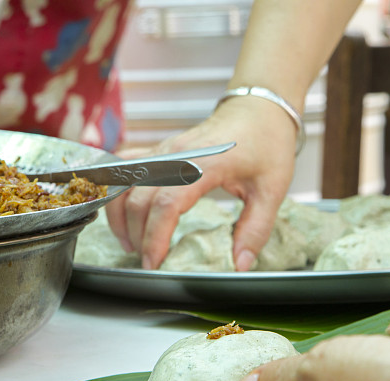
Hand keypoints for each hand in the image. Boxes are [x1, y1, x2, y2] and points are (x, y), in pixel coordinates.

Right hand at [105, 95, 296, 269]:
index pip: (167, 203)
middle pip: (139, 198)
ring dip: (120, 216)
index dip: (156, 236)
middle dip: (138, 235)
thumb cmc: (267, 143)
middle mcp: (176, 153)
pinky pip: (125, 167)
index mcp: (205, 164)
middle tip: (147, 262)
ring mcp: (164, 149)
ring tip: (131, 244)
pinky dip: (117, 191)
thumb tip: (239, 263)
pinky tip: (123, 214)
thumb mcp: (272, 190)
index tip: (155, 262)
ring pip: (124, 182)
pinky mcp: (159, 149)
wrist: (259, 109)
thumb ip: (255, 230)